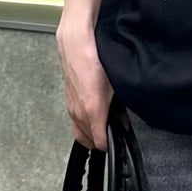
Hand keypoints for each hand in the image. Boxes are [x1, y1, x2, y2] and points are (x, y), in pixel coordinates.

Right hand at [56, 13, 113, 149]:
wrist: (75, 45)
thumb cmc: (95, 61)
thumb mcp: (114, 86)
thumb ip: (119, 107)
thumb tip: (122, 119)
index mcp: (92, 111)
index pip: (100, 141)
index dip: (111, 144)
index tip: (119, 141)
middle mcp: (79, 113)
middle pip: (89, 140)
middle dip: (102, 139)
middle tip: (115, 132)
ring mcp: (71, 108)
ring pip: (80, 132)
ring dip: (92, 132)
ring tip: (106, 124)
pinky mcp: (68, 102)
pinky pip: (75, 122)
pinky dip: (85, 123)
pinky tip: (95, 113)